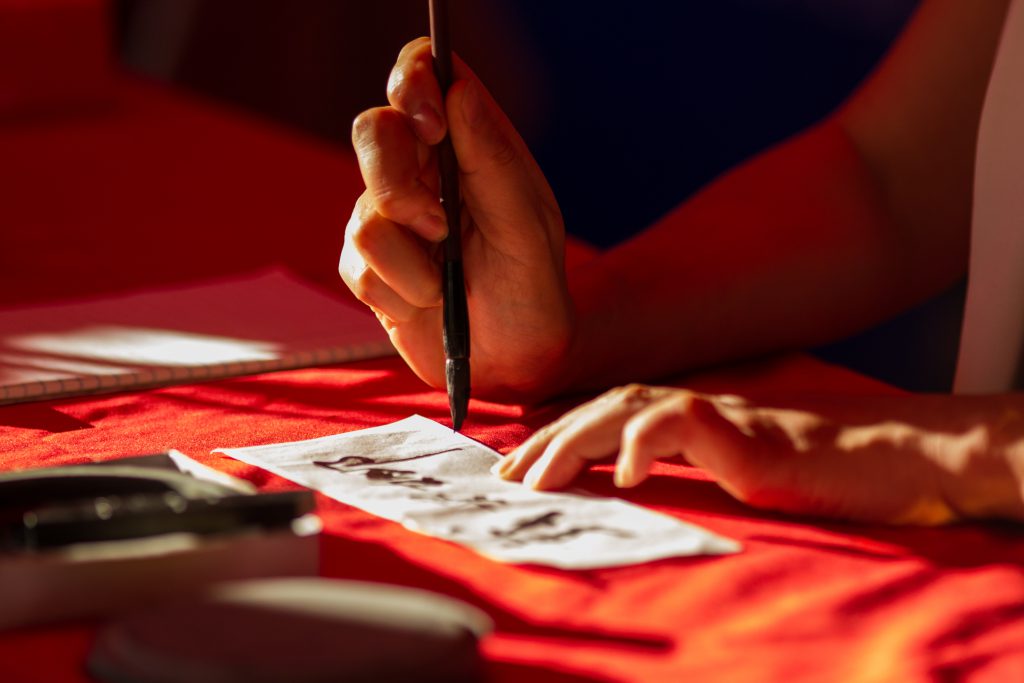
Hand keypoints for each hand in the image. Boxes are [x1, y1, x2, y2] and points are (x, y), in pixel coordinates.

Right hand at [341, 38, 572, 400]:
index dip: (412, 81)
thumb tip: (459, 89)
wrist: (511, 363)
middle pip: (372, 131)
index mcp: (468, 145)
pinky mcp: (368, 264)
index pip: (422, 74)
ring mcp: (390, 217)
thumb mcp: (527, 228)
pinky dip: (399, 292)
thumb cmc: (532, 292)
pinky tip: (429, 302)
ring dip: (413, 261)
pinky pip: (359, 265)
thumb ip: (493, 161)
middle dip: (399, 185)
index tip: (431, 125)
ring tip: (449, 283)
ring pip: (365, 211)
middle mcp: (424, 170)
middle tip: (439, 226)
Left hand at [495, 384, 1023, 523]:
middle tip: (505, 478)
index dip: (553, 439)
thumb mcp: (722, 474)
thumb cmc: (805, 471)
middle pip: (599, 410)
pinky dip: (647, 443)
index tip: (513, 470)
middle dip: (546, 442)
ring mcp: (714, 417)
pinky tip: (627, 476)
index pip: (601, 420)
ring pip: (627, 411)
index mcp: (679, 422)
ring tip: (539, 479)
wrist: (880, 458)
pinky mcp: (744, 433)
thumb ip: (676, 470)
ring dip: (575, 442)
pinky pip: (685, 425)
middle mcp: (688, 410)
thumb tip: (618, 485)